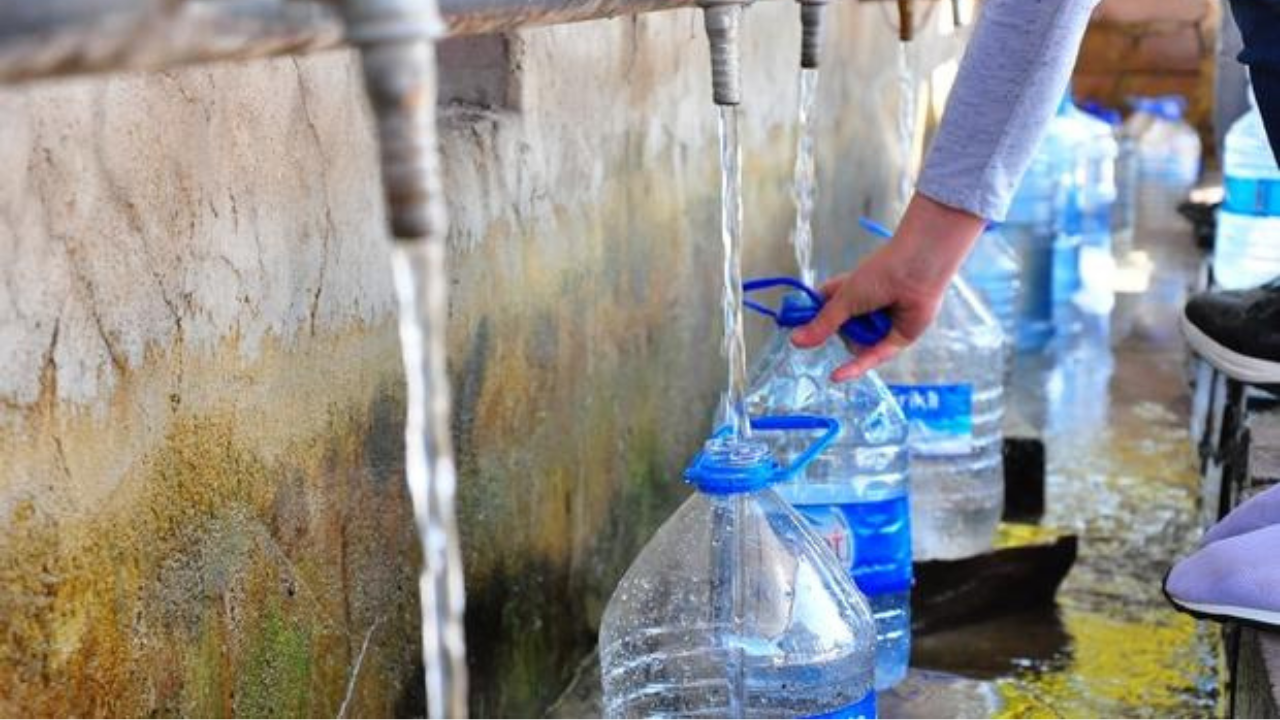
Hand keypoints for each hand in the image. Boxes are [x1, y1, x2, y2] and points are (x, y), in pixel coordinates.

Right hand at [790, 193, 985, 381]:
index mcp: (846, 293)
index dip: (810, 319)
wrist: (917, 271)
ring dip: (858, 334)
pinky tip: (836, 376)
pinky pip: (872, 358)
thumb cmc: (880, 275)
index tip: (791, 326)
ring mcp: (878, 326)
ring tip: (875, 311)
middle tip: (847, 313)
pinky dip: (856, 367)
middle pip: (839, 332)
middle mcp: (862, 311)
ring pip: (855, 345)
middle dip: (839, 328)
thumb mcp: (844, 299)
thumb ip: (822, 324)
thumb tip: (795, 341)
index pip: (821, 310)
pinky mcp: (894, 341)